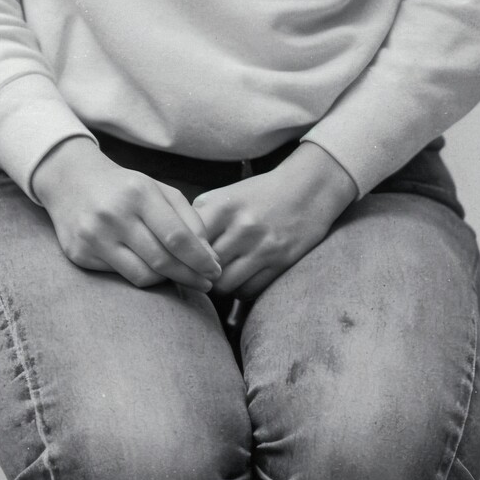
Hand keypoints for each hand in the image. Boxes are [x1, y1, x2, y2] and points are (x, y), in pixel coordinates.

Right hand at [31, 136, 221, 291]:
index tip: (215, 270)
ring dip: (168, 281)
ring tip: (180, 276)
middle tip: (206, 283)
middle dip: (190, 276)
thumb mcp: (159, 190)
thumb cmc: (125, 188)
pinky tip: (151, 270)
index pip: (177, 237)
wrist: (71, 182)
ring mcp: (93, 236)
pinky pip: (121, 277)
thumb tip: (210, 257)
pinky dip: (142, 276)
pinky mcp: (80, 254)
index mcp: (138, 193)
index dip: (200, 259)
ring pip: (143, 276)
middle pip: (162, 260)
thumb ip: (189, 219)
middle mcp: (113, 215)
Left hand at [194, 143, 357, 305]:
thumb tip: (173, 250)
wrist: (307, 188)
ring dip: (218, 287)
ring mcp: (263, 247)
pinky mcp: (281, 262)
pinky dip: (239, 290)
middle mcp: (242, 227)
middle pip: (203, 268)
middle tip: (196, 276)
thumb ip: (199, 219)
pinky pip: (248, 290)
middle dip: (197, 275)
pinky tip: (239, 279)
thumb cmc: (259, 194)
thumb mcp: (225, 196)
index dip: (180, 258)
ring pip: (224, 285)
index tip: (179, 262)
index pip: (187, 245)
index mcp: (222, 207)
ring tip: (217, 280)